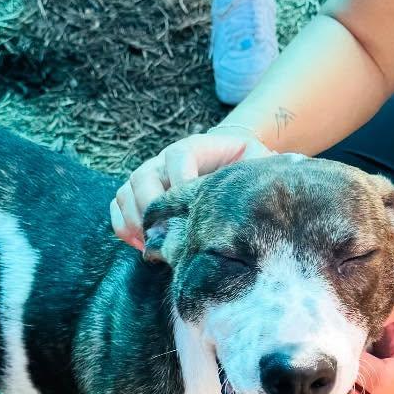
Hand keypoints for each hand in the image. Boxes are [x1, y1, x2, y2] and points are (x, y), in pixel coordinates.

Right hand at [110, 127, 270, 248]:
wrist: (232, 165)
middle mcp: (165, 160)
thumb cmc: (247, 170)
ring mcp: (149, 177)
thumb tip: (275, 186)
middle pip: (143, 176)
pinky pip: (117, 207)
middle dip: (151, 208)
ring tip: (153, 246)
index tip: (192, 206)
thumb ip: (259, 171)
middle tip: (167, 235)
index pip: (177, 156)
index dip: (181, 180)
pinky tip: (142, 245)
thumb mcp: (257, 165)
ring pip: (126, 192)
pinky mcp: (138, 195)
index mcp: (195, 147)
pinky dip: (124, 227)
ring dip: (135, 221)